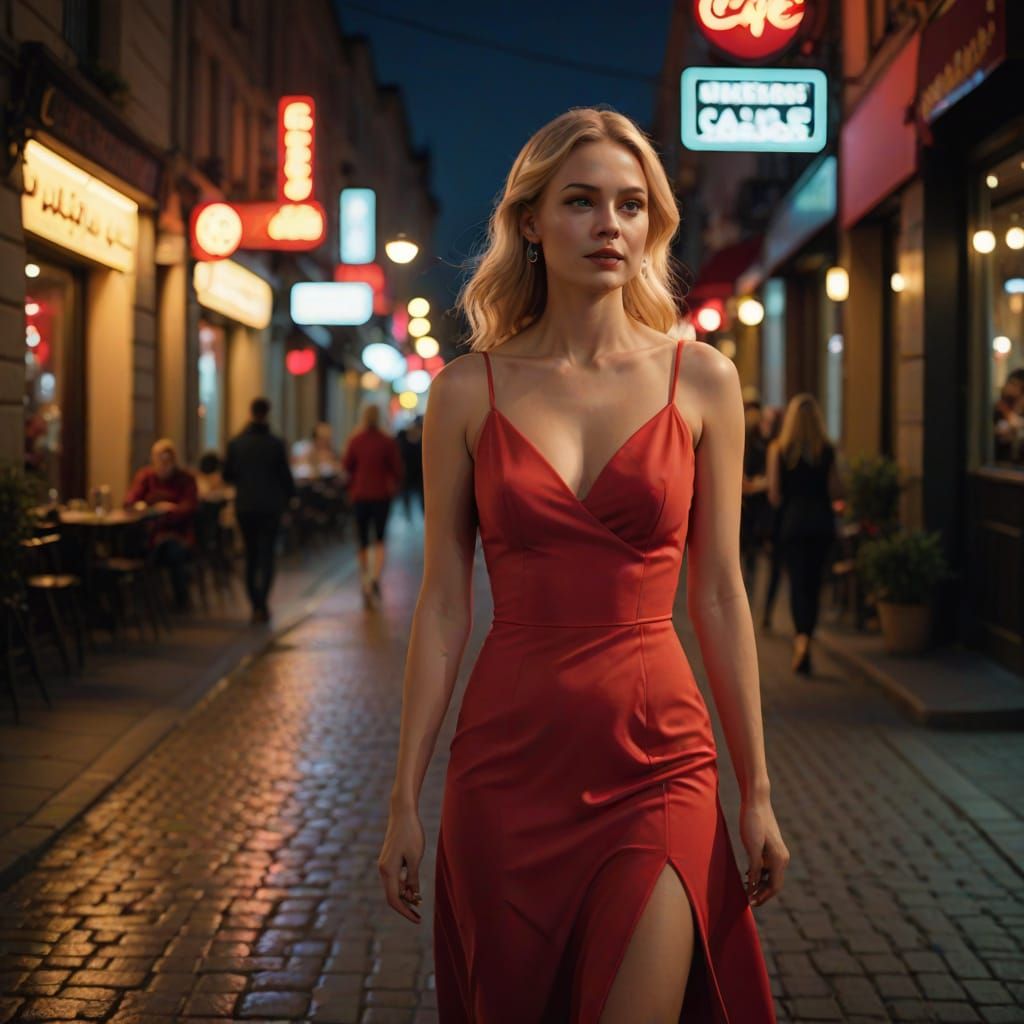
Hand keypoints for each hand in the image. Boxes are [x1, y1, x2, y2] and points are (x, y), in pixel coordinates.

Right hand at [377, 803, 425, 923]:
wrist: (402, 813)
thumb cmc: (411, 834)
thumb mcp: (415, 858)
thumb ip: (413, 879)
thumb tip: (412, 896)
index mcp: (389, 871)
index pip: (394, 899)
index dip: (405, 912)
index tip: (417, 920)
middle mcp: (383, 869)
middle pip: (392, 895)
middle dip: (405, 905)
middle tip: (419, 913)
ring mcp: (385, 864)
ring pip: (393, 886)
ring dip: (405, 894)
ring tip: (419, 898)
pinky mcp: (388, 859)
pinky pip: (394, 878)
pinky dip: (403, 884)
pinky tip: (413, 885)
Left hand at [739, 796, 788, 907]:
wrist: (755, 801)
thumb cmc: (752, 822)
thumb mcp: (751, 846)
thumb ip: (755, 866)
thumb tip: (754, 885)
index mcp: (779, 859)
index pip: (775, 887)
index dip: (763, 897)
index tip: (750, 903)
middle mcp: (782, 857)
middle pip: (774, 883)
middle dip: (762, 893)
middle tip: (747, 899)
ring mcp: (777, 852)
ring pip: (771, 875)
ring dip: (760, 884)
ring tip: (746, 888)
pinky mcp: (771, 847)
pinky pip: (767, 866)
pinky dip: (759, 874)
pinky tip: (747, 875)